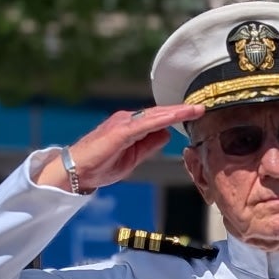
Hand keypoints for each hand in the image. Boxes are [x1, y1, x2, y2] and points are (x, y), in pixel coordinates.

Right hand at [32, 103, 204, 192]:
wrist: (77, 171)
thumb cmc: (100, 165)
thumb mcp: (133, 157)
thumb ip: (149, 146)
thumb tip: (167, 135)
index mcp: (131, 127)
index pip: (158, 120)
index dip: (177, 116)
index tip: (196, 113)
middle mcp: (128, 120)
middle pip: (160, 113)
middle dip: (181, 111)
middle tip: (202, 106)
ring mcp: (123, 123)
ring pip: (155, 115)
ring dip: (176, 112)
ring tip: (195, 109)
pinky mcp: (120, 131)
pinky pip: (146, 123)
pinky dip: (162, 119)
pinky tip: (176, 117)